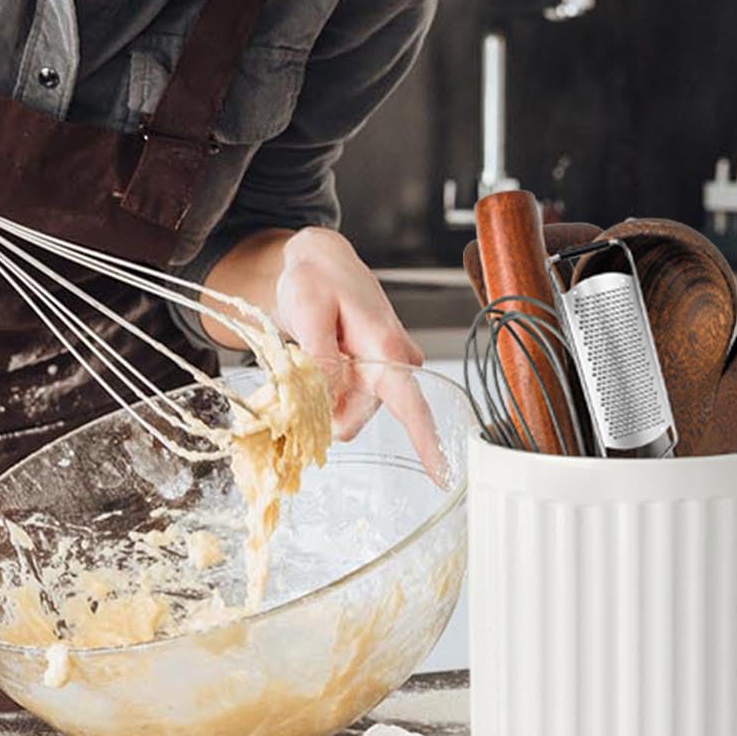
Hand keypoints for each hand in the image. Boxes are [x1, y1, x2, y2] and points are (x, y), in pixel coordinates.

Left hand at [275, 227, 444, 476]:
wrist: (320, 260)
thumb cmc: (316, 278)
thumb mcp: (308, 311)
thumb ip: (320, 358)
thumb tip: (328, 399)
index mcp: (386, 347)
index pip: (411, 404)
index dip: (426, 441)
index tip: (442, 475)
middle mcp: (392, 363)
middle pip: (356, 418)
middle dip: (322, 411)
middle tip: (295, 375)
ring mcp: (382, 370)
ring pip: (345, 411)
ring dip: (320, 399)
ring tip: (307, 356)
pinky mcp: (371, 373)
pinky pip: (346, 401)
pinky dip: (325, 393)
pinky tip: (317, 364)